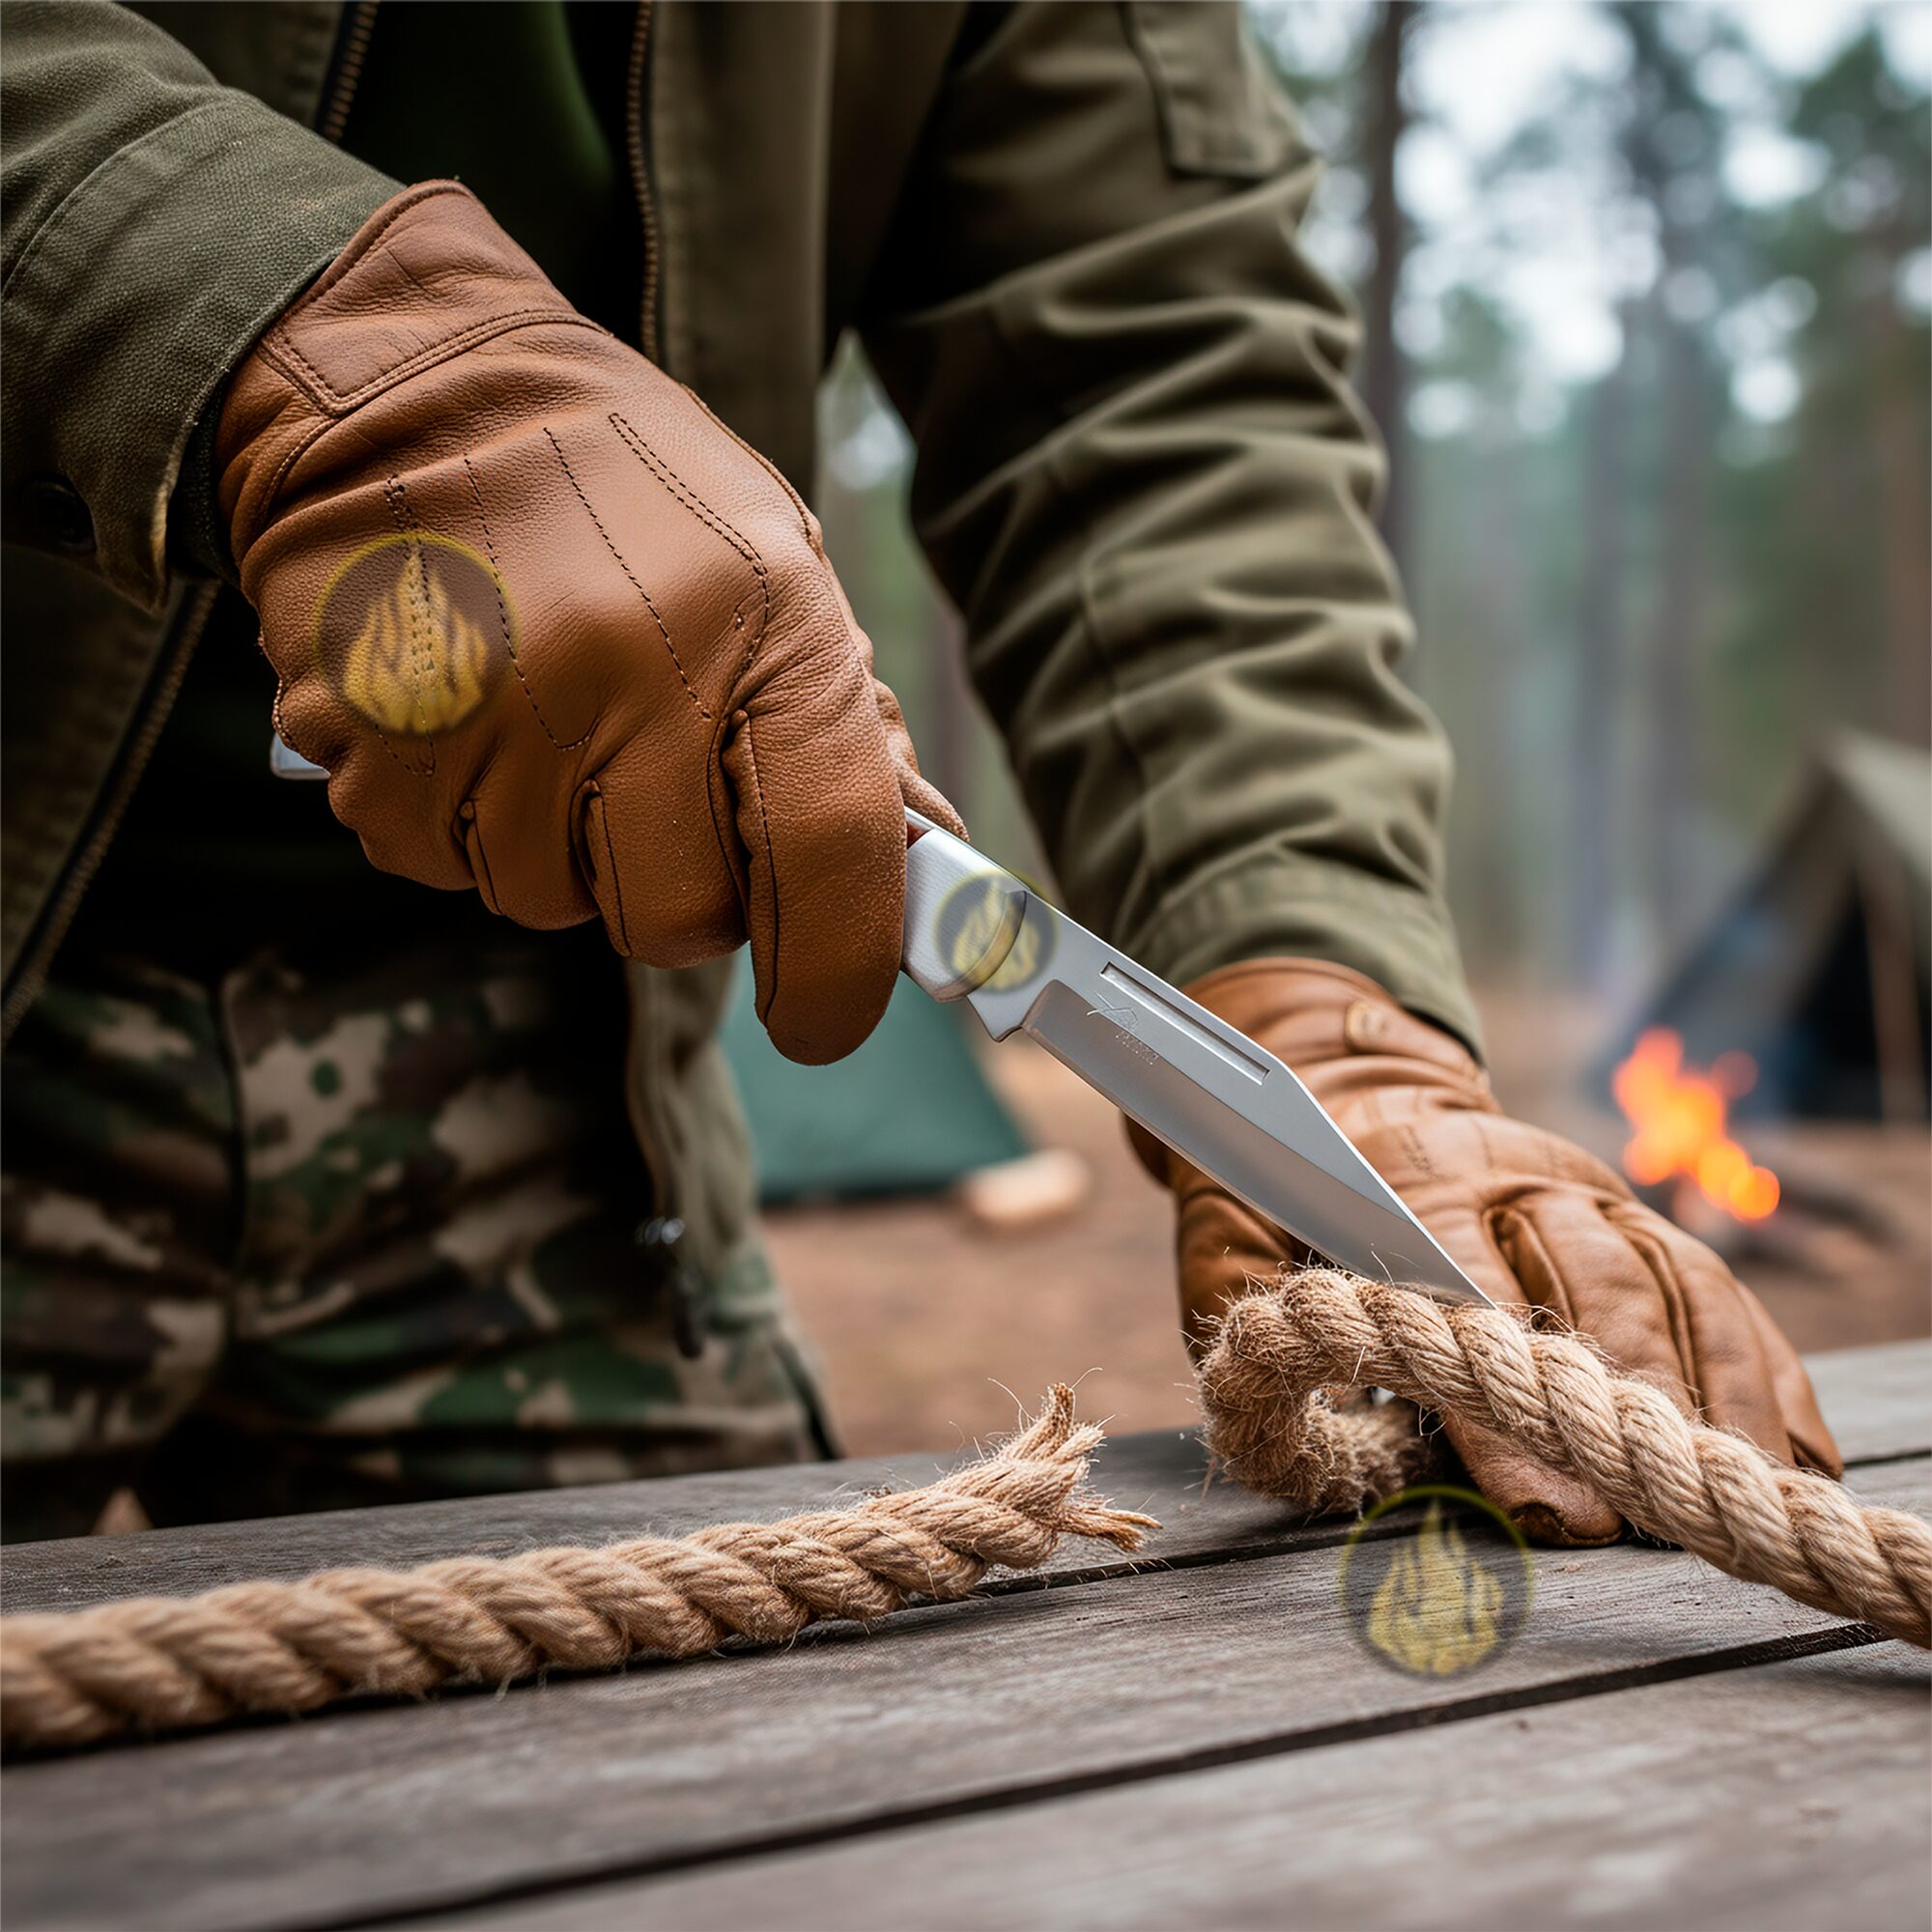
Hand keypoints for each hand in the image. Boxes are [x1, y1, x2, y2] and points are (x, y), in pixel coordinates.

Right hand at [216, 182, 959, 1063]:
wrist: (407, 386)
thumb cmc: (621, 487)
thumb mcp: (773, 566)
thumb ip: (840, 721)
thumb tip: (920, 865)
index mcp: (762, 620)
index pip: (832, 851)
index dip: (839, 971)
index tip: (823, 1019)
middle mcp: (633, 670)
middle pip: (679, 918)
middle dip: (677, 893)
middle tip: (647, 793)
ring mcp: (493, 710)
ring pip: (552, 903)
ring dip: (559, 850)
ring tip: (543, 718)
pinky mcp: (373, 742)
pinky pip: (443, 869)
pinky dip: (460, 823)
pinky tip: (465, 716)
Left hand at [1133, 958, 1840, 1542]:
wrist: (1351, 1088)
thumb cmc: (1278, 1190)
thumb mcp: (1230, 1234)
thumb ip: (1250, 1312)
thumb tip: (1294, 1414)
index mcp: (1409, 1172)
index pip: (1461, 1288)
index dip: (1496, 1400)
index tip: (1529, 1493)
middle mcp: (1516, 1170)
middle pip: (1589, 1282)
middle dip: (1607, 1408)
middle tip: (1620, 1520)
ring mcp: (1589, 1188)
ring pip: (1670, 1280)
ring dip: (1703, 1396)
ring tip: (1712, 1503)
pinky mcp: (1638, 1214)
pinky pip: (1716, 1285)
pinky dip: (1756, 1364)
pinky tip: (1784, 1447)